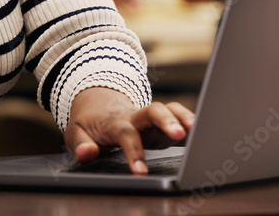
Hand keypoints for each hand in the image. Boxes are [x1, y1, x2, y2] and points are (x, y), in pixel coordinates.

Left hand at [64, 87, 194, 173]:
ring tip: (197, 130)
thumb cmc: (89, 124)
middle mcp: (136, 116)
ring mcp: (150, 118)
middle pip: (153, 111)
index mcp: (115, 121)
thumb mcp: (75, 134)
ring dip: (183, 117)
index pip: (126, 135)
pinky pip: (177, 116)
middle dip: (166, 121)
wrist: (97, 106)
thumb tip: (87, 153)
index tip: (141, 172)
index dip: (134, 152)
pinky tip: (203, 131)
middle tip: (179, 135)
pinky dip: (190, 120)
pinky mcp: (161, 123)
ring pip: (169, 109)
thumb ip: (80, 145)